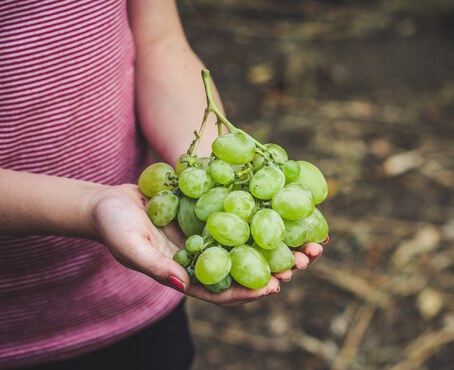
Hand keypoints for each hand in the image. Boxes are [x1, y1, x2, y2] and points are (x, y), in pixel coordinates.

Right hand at [90, 184, 324, 305]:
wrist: (108, 200)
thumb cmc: (114, 226)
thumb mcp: (130, 246)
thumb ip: (155, 266)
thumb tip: (182, 285)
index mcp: (188, 274)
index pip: (224, 289)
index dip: (250, 290)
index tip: (277, 286)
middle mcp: (205, 256)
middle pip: (246, 266)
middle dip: (277, 265)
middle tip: (306, 258)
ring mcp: (210, 233)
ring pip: (250, 240)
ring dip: (279, 239)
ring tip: (308, 235)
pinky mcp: (212, 211)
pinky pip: (241, 212)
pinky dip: (262, 210)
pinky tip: (284, 202)